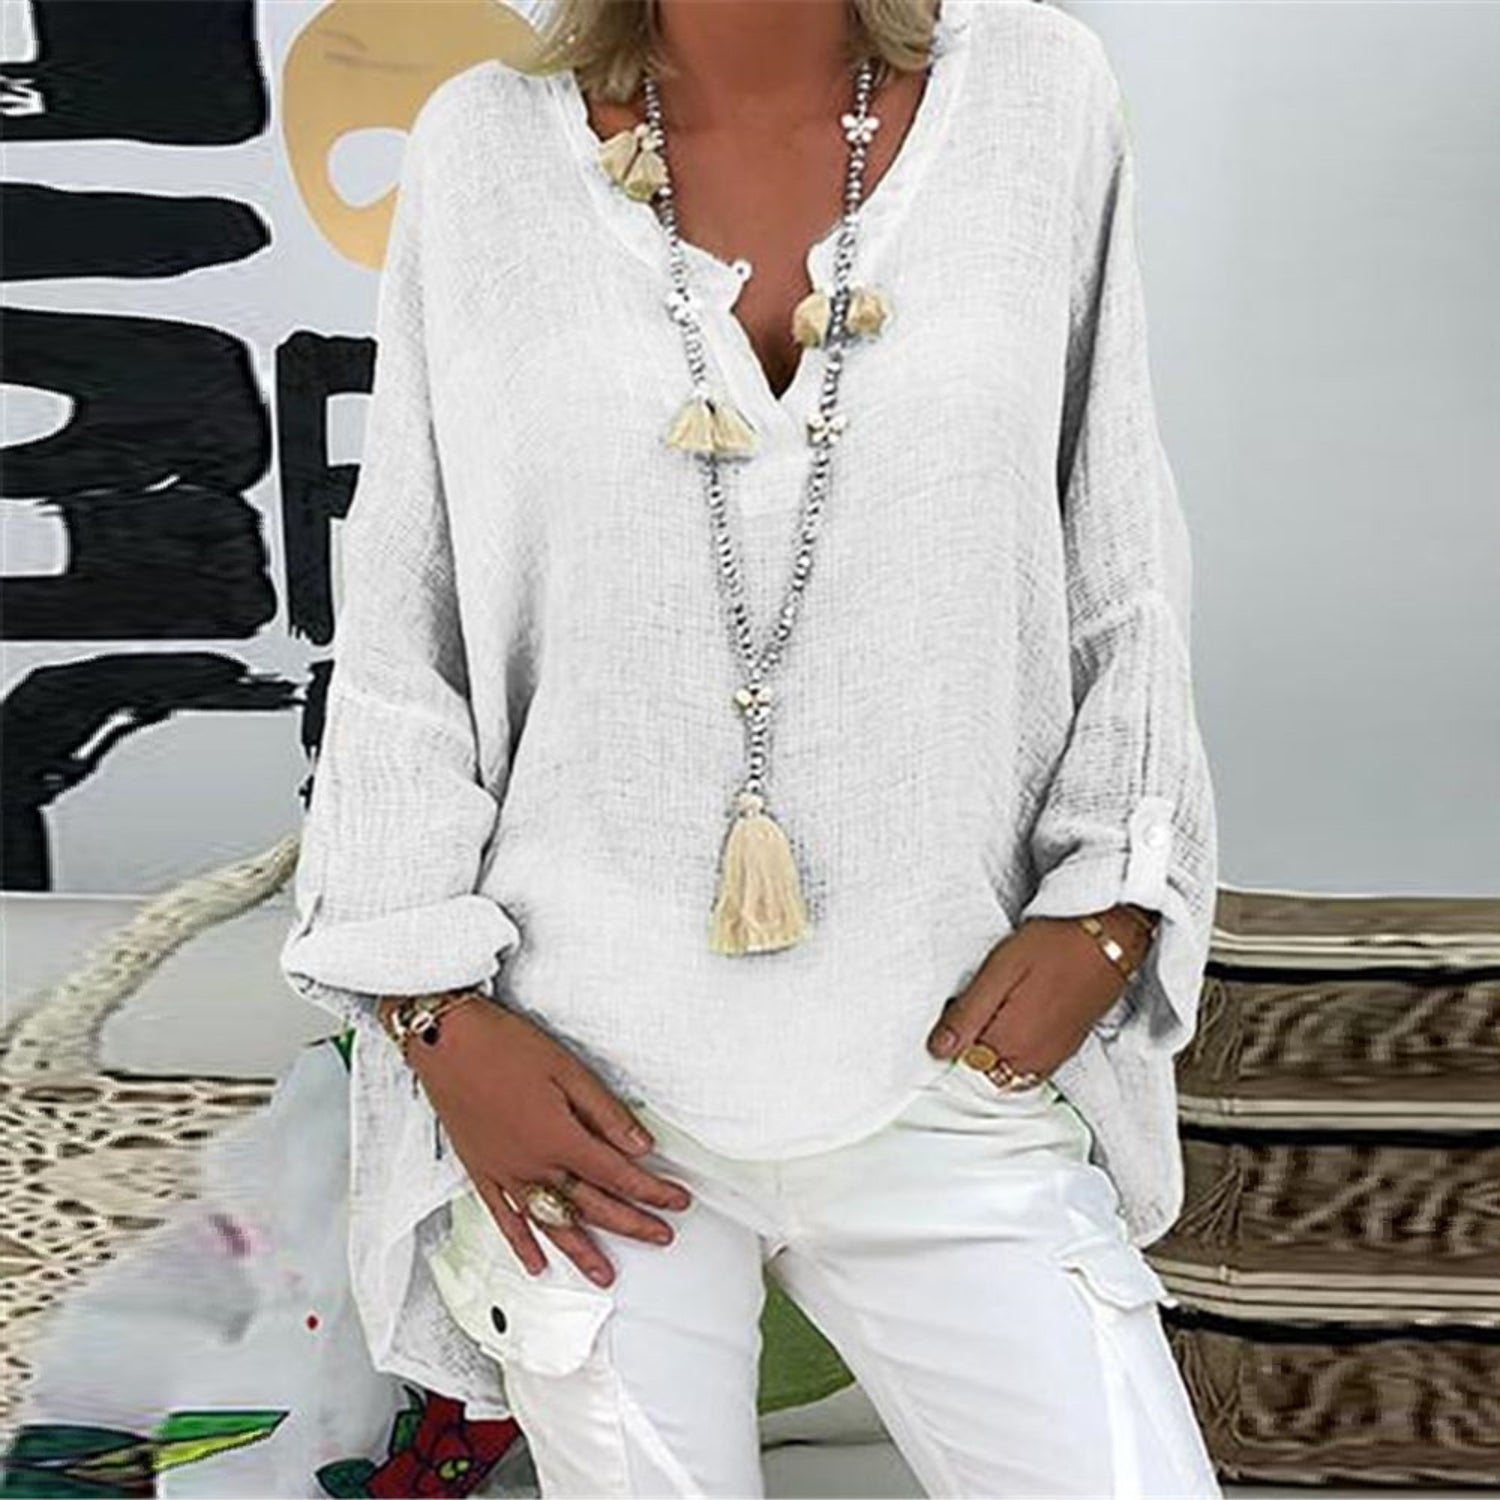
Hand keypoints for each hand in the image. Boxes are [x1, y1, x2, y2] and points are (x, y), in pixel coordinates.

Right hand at [378, 995, 692, 1285]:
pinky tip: (536, 1264)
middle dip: (631, 1223)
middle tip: (661, 1236)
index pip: (617, 1174)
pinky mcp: (481, 1172)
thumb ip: (605, 1113)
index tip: (676, 1202)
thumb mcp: (567, 1069)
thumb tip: (640, 1145)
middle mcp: (533, 1165)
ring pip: (552, 1223)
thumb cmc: (504, 1046)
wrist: (445, 1042)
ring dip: (582, 1251)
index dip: (651, 1191)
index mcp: (559, 1138)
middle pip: (591, 1205)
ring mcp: (505, 1173)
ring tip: (606, 1275)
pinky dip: (522, 1244)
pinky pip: (504, 1219)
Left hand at [924, 907, 1153, 1081]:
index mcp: (1010, 1043)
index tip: (954, 1014)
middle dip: (971, 1045)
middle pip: (983, 1070)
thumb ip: (968, 1014)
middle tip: (976, 1004)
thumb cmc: (1054, 946)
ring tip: (998, 1006)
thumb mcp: (1000, 969)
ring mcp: (1050, 1059)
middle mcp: (1031, 1062)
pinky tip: (1017, 1015)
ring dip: (993, 1047)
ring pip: (1005, 1070)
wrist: (1111, 941)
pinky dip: (1014, 1048)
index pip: (962, 1066)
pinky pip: (1027, 1065)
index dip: (952, 1040)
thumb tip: (938, 1049)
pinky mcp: (1063, 1051)